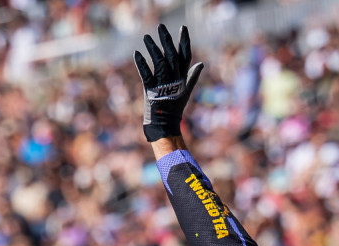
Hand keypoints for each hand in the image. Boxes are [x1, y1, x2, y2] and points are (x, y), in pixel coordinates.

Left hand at [134, 23, 203, 144]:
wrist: (165, 125)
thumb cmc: (175, 108)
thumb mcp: (185, 91)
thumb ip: (192, 76)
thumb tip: (201, 63)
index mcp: (183, 79)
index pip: (186, 56)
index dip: (185, 42)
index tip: (183, 28)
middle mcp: (175, 81)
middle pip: (172, 56)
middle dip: (167, 40)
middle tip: (161, 27)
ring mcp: (163, 86)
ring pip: (160, 63)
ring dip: (153, 48)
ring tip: (146, 37)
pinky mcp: (151, 91)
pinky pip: (146, 75)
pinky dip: (141, 63)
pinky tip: (137, 53)